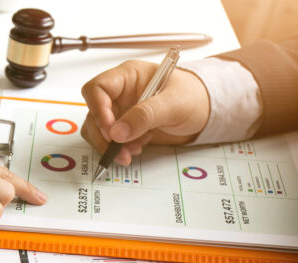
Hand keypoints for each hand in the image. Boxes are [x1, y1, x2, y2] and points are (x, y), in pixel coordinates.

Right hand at [80, 60, 210, 164]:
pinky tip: (138, 147)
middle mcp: (119, 93)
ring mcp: (120, 111)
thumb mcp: (173, 103)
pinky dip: (119, 149)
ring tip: (131, 152)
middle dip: (103, 135)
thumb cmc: (193, 96)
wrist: (204, 111)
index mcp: (128, 76)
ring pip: (98, 130)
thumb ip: (146, 115)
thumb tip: (117, 133)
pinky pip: (110, 141)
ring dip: (110, 146)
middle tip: (118, 149)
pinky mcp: (124, 127)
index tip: (111, 130)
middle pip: (93, 112)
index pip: (97, 88)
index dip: (98, 109)